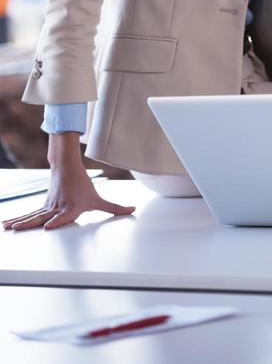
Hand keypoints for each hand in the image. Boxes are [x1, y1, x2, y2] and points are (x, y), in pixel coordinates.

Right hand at [2, 133, 134, 230]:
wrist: (67, 169)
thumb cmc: (83, 186)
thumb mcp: (98, 199)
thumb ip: (114, 207)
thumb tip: (132, 210)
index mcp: (71, 207)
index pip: (63, 216)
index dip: (57, 221)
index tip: (49, 226)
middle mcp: (58, 208)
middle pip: (43, 217)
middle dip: (31, 224)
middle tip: (19, 229)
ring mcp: (48, 207)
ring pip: (33, 215)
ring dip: (21, 222)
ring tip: (9, 228)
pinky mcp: (42, 207)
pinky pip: (29, 214)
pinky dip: (18, 219)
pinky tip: (7, 225)